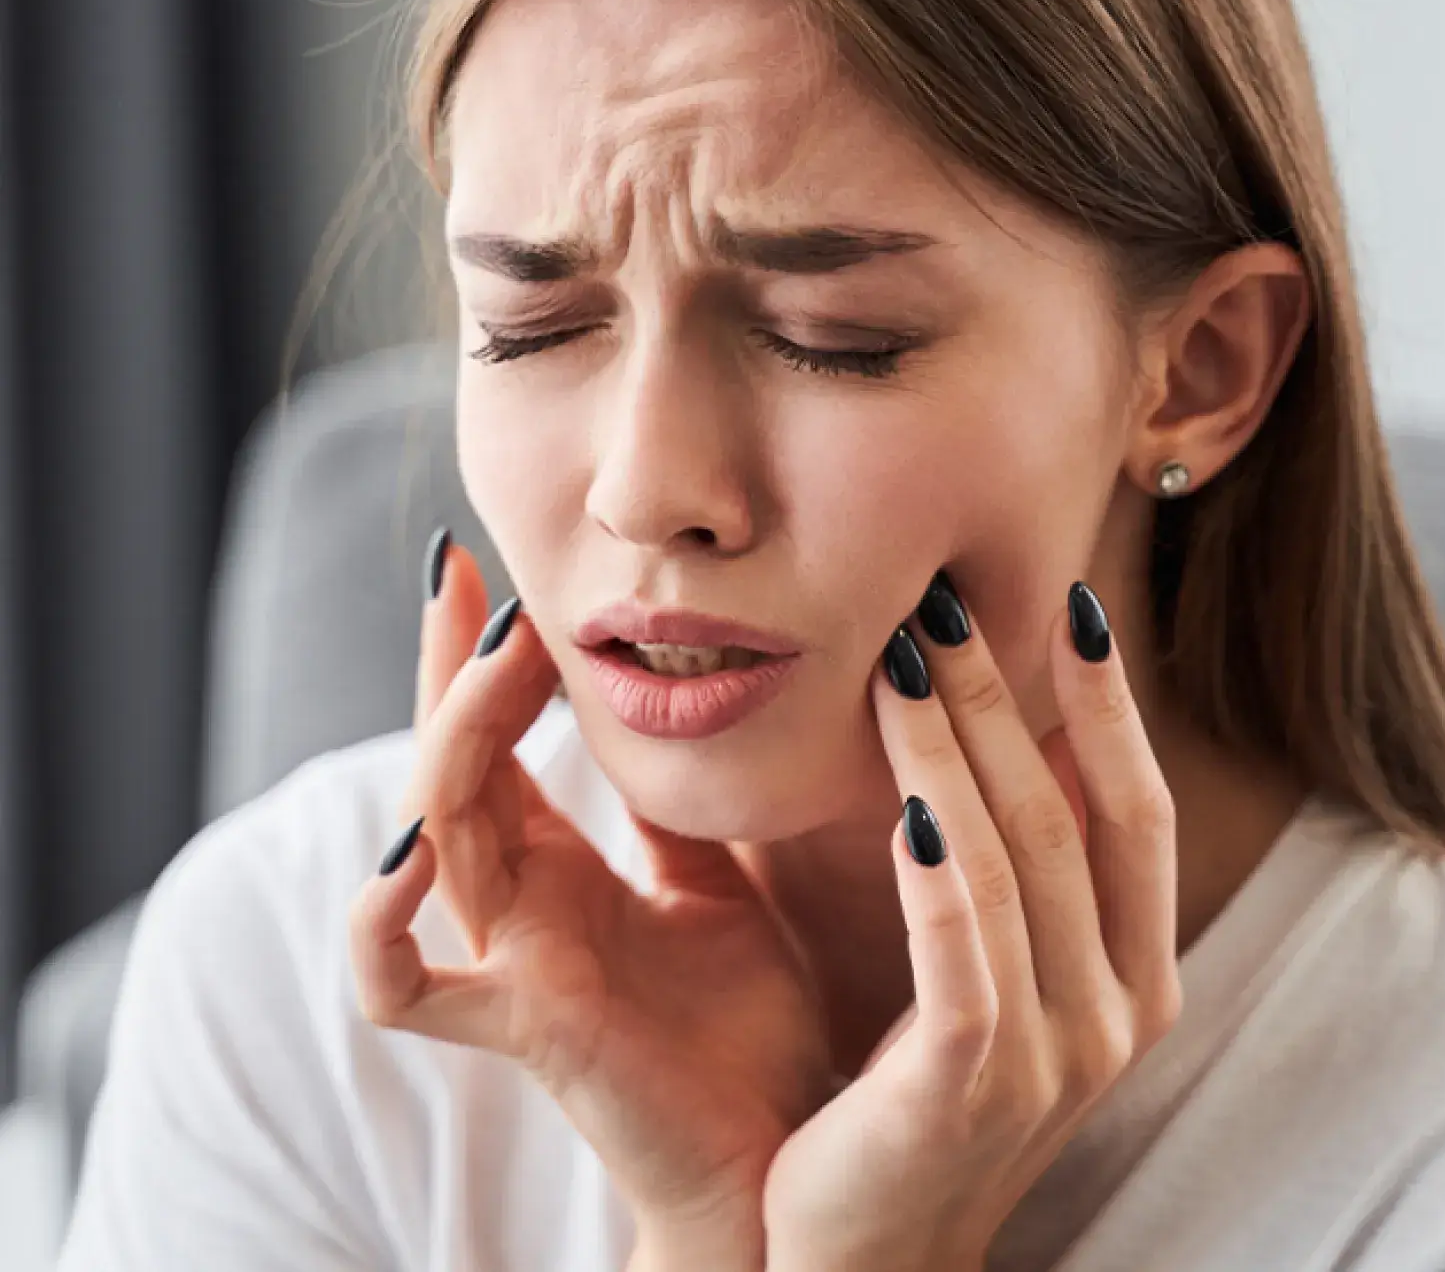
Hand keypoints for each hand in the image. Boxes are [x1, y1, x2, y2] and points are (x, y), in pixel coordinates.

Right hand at [347, 538, 833, 1262]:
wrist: (782, 1159)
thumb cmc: (749, 1026)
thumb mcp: (720, 878)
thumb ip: (679, 805)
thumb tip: (691, 691)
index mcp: (561, 867)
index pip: (495, 738)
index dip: (479, 656)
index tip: (483, 564)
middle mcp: (519, 905)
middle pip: (449, 763)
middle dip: (450, 669)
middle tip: (467, 576)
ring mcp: (509, 963)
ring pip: (433, 832)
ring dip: (453, 739)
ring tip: (498, 657)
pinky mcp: (522, 1026)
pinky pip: (404, 986)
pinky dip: (381, 922)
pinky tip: (411, 849)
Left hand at [762, 574, 1182, 1271]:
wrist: (857, 1259)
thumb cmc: (909, 1094)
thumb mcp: (986, 975)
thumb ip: (998, 869)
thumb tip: (963, 724)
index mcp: (1131, 976)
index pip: (1136, 811)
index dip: (1112, 703)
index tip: (1072, 601)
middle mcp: (1115, 1012)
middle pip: (1072, 813)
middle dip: (1011, 695)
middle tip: (949, 596)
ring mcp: (1055, 1055)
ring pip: (1014, 857)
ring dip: (959, 744)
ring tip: (905, 653)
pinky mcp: (973, 1085)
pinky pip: (962, 947)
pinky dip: (939, 860)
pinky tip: (904, 792)